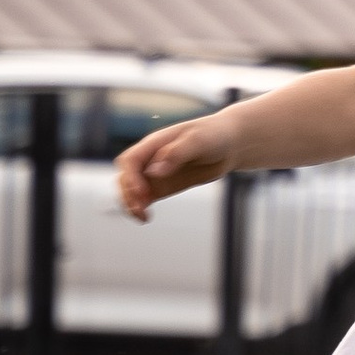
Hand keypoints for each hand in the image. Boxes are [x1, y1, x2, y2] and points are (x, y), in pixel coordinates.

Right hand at [113, 115, 238, 221]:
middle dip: (128, 194)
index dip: (131, 177)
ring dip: (131, 204)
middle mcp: (150, 158)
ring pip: (131, 190)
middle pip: (125, 177)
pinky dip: (140, 208)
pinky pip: (144, 198)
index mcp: (155, 143)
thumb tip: (155, 171)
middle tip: (142, 208)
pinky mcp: (163, 186)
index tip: (143, 192)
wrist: (229, 143)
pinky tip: (146, 218)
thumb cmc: (213, 135)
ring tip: (142, 217)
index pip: (130, 160)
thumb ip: (177, 153)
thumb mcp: (199, 140)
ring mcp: (155, 173)